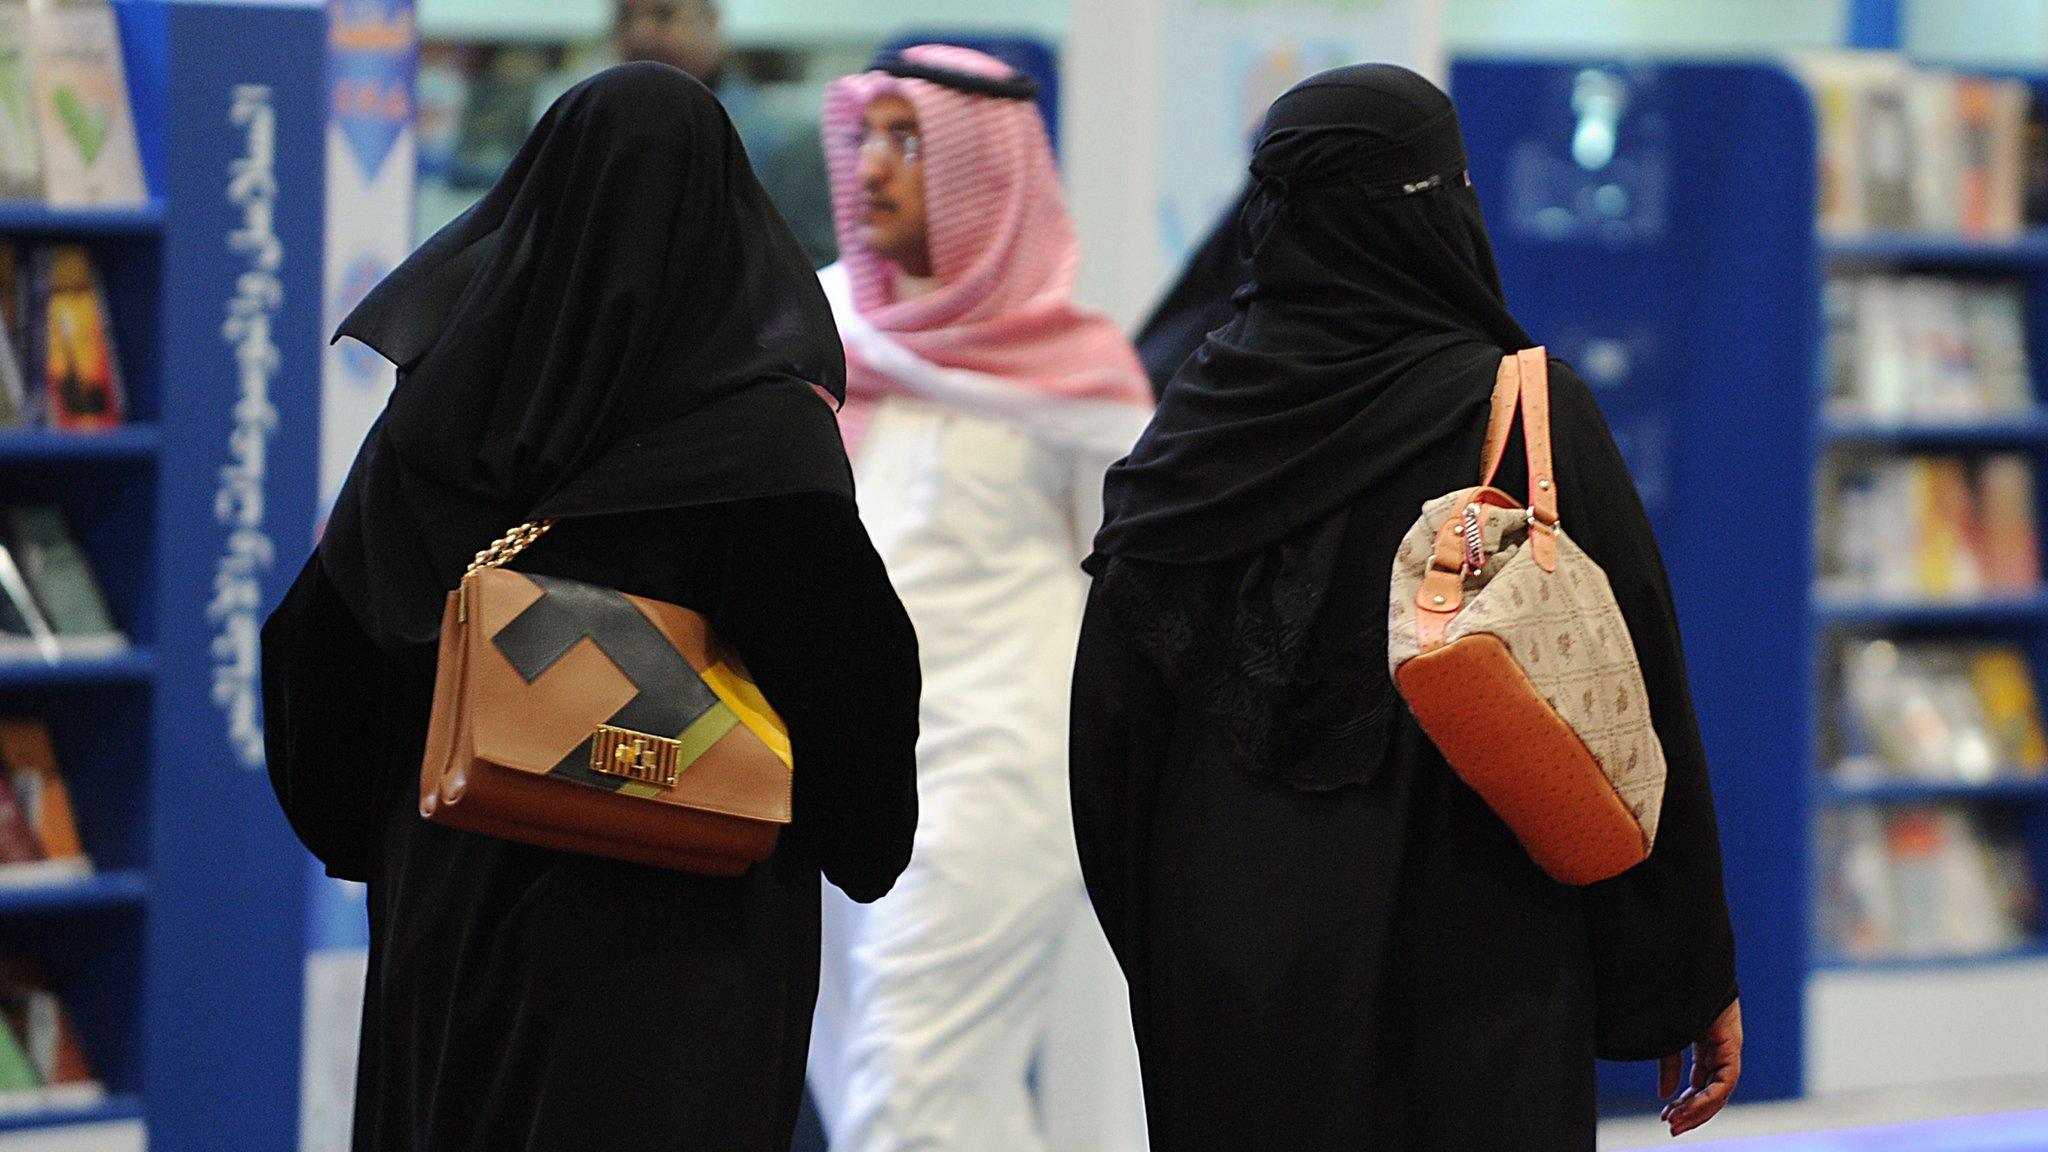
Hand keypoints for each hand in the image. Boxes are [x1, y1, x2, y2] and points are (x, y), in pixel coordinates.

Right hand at [1659, 998, 1741, 1136]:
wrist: (1678, 963)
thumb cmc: (1668, 990)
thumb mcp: (1666, 1033)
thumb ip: (1668, 1063)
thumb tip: (1664, 1094)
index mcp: (1704, 1038)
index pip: (1700, 1079)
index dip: (1685, 1100)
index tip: (1665, 1114)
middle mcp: (1720, 1045)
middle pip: (1711, 1089)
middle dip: (1692, 1111)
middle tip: (1672, 1126)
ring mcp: (1728, 1044)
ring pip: (1720, 1090)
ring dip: (1699, 1110)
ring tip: (1677, 1123)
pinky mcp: (1730, 1042)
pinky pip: (1725, 1080)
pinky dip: (1708, 1096)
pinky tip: (1687, 1105)